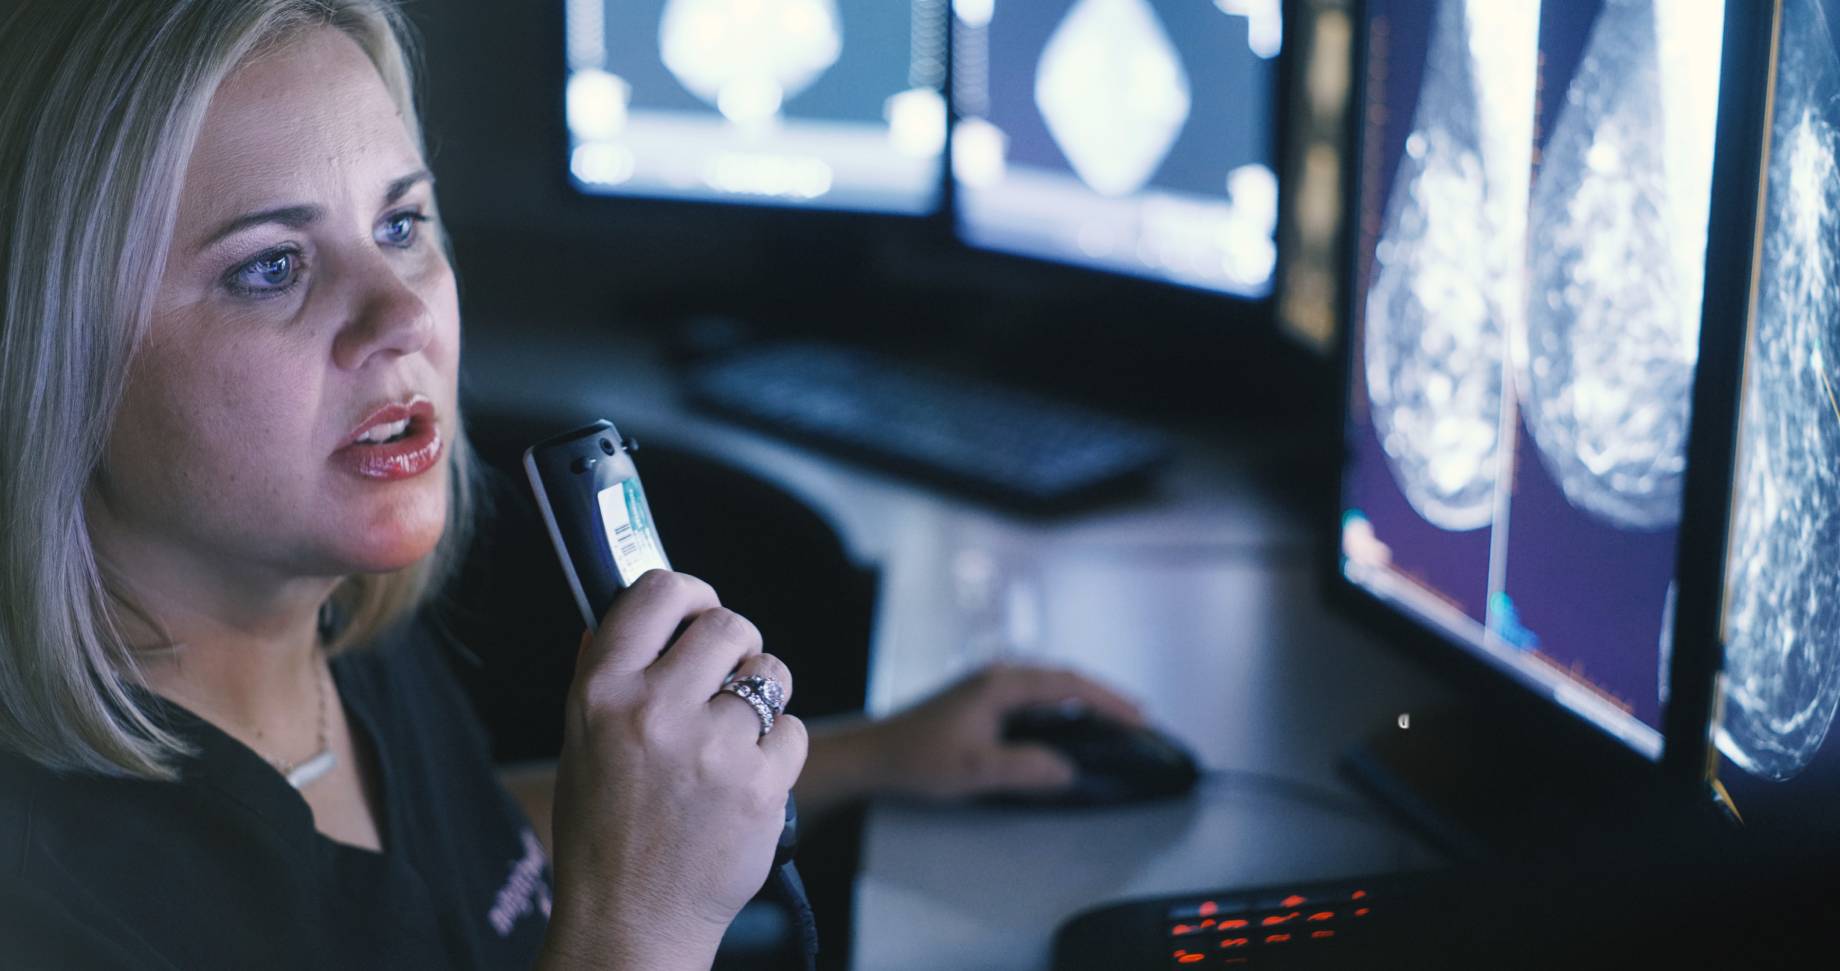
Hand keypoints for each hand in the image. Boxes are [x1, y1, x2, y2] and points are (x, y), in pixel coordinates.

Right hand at [539, 571, 806, 970]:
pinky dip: (779, 751)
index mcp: (602, 693)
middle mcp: (656, 711)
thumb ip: (603, 677)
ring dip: (762, 698)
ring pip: (771, 675)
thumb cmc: (602, 834)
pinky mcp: (761, 785)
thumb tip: (625, 613)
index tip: (699, 607)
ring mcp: (712, 748)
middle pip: (729, 625)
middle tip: (723, 680)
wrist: (630, 921)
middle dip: (735, 646)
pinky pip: (794, 730)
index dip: (690, 592)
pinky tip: (745, 780)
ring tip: (730, 739)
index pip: (658, 593)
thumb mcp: (578, 745)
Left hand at [868, 662, 1144, 801]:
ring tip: (1118, 721)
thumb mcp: (976, 770)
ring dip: (1086, 701)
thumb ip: (1025, 768)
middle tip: (1141, 719)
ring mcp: (991, 684)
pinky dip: (1065, 708)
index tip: (1140, 718)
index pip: (1069, 684)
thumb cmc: (921, 759)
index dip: (1108, 700)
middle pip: (1065, 679)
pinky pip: (1038, 697)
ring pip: (1052, 686)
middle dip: (1105, 697)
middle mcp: (1000, 674)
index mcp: (1002, 682)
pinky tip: (1074, 726)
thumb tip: (1069, 769)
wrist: (875, 754)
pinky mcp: (985, 699)